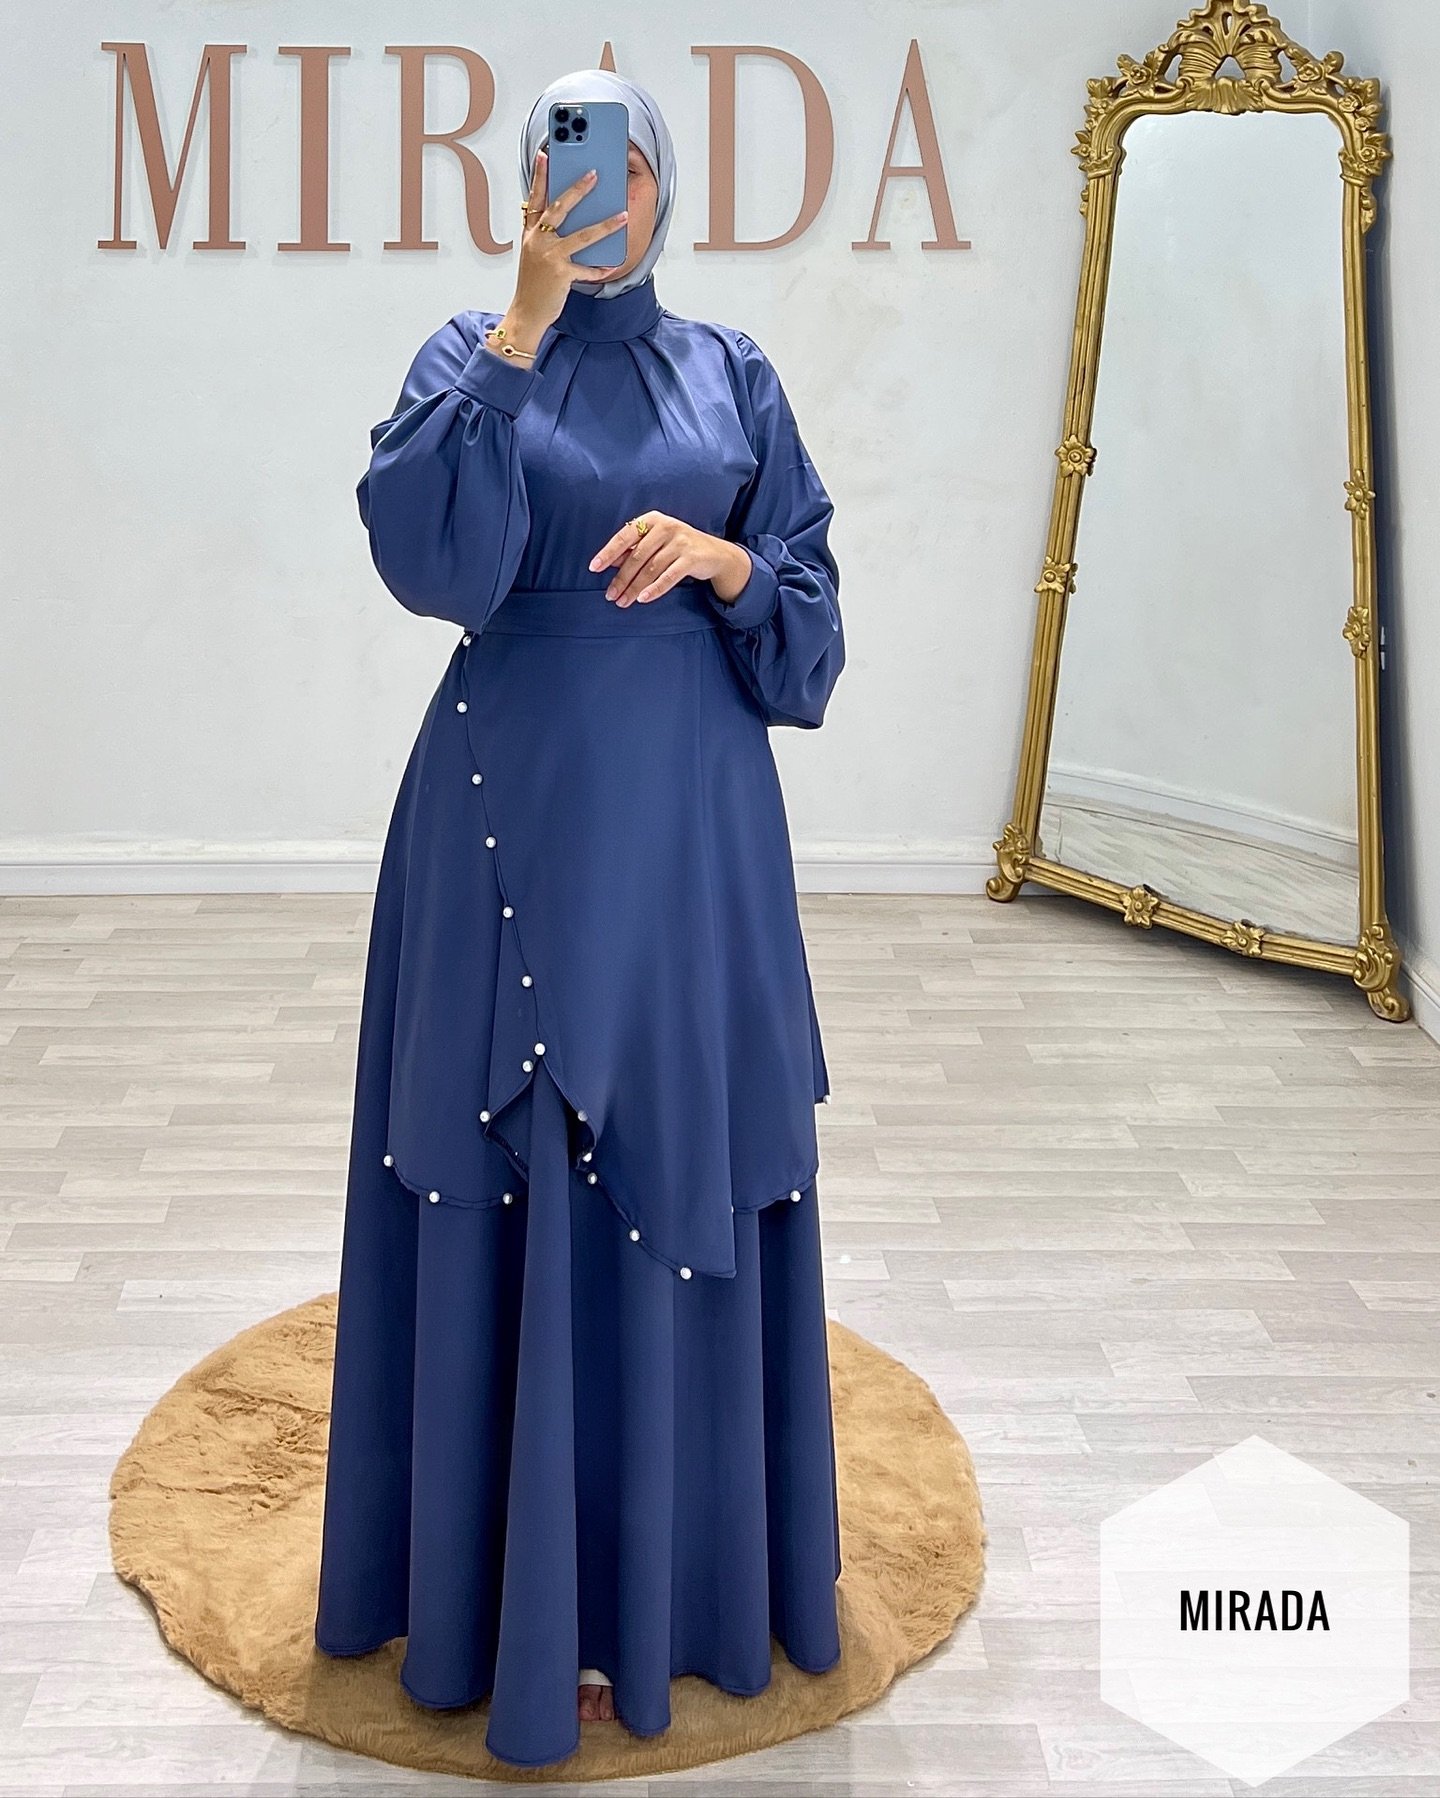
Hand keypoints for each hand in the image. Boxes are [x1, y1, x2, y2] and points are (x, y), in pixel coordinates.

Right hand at [486, 150, 629, 355]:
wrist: (526, 314)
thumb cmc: (533, 285)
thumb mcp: (534, 255)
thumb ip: (546, 236)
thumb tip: (574, 221)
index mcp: (530, 234)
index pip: (535, 199)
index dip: (539, 176)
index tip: (545, 155)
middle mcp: (537, 241)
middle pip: (559, 208)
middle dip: (578, 189)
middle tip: (594, 174)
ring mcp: (549, 257)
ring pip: (582, 236)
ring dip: (605, 225)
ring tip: (622, 215)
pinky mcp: (561, 274)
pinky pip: (587, 270)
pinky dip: (600, 269)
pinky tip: (612, 265)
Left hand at [588, 512, 754, 606]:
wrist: (715, 553)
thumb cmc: (678, 547)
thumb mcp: (656, 543)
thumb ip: (634, 549)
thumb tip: (610, 562)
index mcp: (652, 519)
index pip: (624, 536)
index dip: (608, 552)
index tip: (594, 568)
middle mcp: (666, 527)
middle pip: (637, 556)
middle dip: (621, 578)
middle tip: (610, 595)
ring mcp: (680, 542)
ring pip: (651, 569)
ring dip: (634, 588)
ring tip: (623, 602)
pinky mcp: (692, 558)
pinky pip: (669, 577)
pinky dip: (655, 589)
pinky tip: (643, 599)